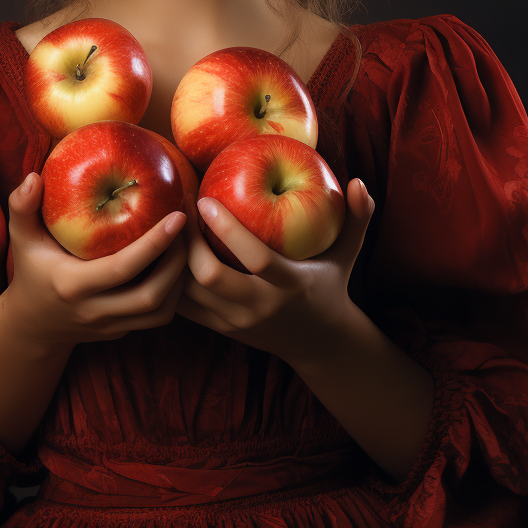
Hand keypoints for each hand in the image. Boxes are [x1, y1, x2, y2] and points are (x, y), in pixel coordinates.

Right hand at [0, 172, 188, 352]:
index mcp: (71, 285)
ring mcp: (110, 326)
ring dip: (180, 279)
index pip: (121, 268)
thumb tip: (34, 177)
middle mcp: (93, 311)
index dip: (154, 243)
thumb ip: (22, 207)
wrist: (32, 325)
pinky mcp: (123, 333)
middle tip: (188, 227)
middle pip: (150, 295)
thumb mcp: (22, 239)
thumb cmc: (31, 270)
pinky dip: (175, 293)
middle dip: (178, 262)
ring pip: (161, 312)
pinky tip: (178, 264)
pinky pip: (158, 317)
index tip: (177, 214)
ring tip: (187, 243)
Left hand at [175, 178, 374, 365]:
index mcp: (290, 285)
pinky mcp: (221, 330)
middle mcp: (260, 307)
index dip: (227, 229)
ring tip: (167, 228)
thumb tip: (360, 181)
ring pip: (189, 296)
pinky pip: (185, 308)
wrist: (320, 346)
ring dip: (174, 262)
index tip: (205, 199)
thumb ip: (358, 219)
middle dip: (188, 244)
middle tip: (179, 211)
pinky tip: (167, 252)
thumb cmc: (330, 285)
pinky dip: (171, 281)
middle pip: (211, 278)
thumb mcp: (348, 254)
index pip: (256, 258)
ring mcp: (237, 322)